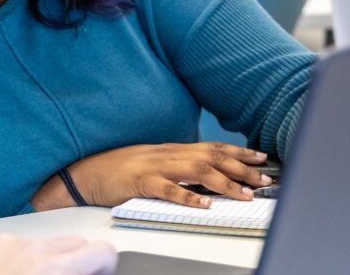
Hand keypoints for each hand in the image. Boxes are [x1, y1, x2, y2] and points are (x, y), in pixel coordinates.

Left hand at [0, 233, 116, 274]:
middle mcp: (28, 248)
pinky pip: (0, 246)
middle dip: (77, 262)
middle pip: (72, 242)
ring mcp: (0, 246)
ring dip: (43, 260)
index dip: (104, 268)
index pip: (101, 251)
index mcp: (52, 267)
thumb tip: (88, 274)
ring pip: (39, 243)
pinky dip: (5, 260)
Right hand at [32, 142, 272, 210]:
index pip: (212, 147)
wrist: (85, 172)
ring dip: (224, 183)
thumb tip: (205, 173)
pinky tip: (204, 204)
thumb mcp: (153, 163)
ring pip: (196, 171)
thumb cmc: (119, 170)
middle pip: (211, 157)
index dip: (238, 151)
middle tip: (264, 179)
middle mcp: (167, 154)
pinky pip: (168, 189)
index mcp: (171, 149)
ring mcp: (154, 166)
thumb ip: (177, 166)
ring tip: (244, 194)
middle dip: (241, 168)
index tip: (261, 157)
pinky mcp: (140, 181)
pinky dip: (188, 196)